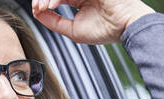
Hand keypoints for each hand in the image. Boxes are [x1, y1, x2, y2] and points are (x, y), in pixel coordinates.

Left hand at [32, 0, 154, 43]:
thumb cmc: (106, 31)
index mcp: (80, 0)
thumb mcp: (73, 31)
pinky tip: (54, 4)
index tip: (37, 10)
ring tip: (44, 7)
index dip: (44, 3)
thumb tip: (38, 15)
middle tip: (38, 8)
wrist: (125, 27)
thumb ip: (55, 23)